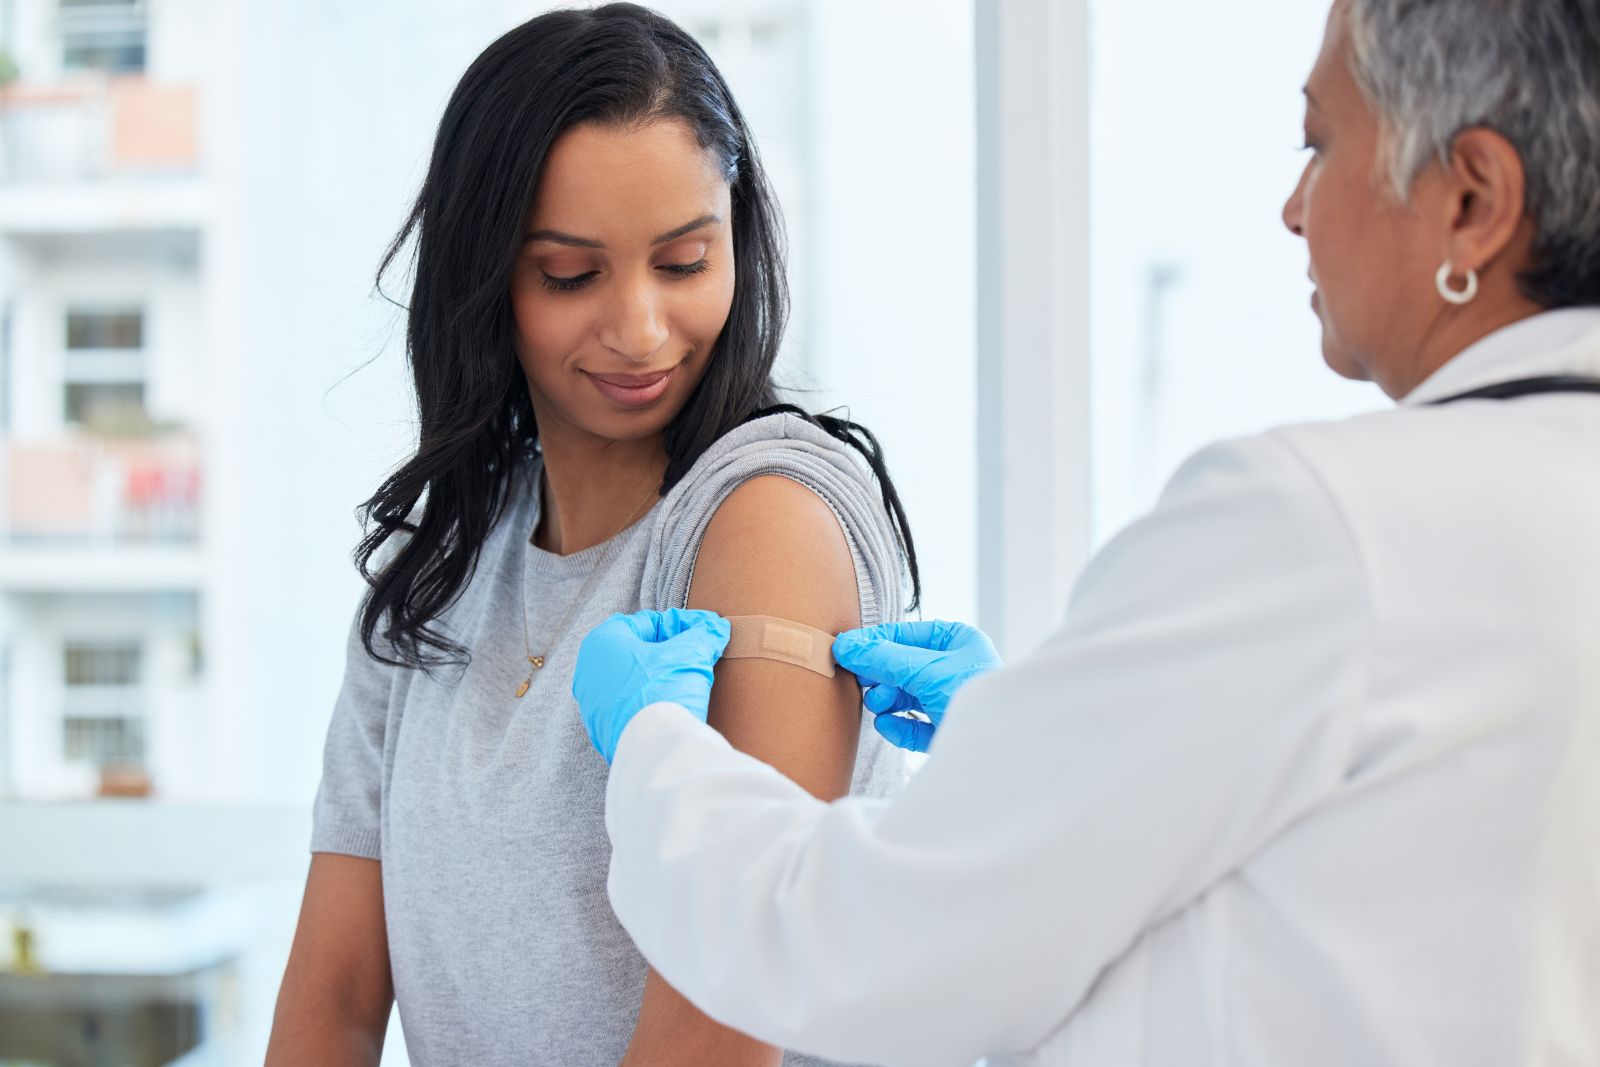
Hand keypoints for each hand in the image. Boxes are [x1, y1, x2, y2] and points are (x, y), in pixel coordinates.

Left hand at [572, 609, 731, 762]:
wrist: (654, 751)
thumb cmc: (663, 692)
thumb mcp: (691, 655)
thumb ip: (704, 636)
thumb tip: (716, 628)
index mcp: (602, 641)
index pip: (648, 622)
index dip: (681, 626)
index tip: (704, 632)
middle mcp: (589, 670)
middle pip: (638, 651)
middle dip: (669, 652)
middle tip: (698, 656)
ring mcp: (592, 703)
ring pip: (633, 680)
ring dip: (659, 677)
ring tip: (688, 682)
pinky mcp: (602, 730)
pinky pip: (630, 706)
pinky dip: (650, 701)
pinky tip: (672, 706)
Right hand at [831, 620, 1001, 751]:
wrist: (1002, 750)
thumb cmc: (975, 697)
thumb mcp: (926, 670)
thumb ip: (884, 658)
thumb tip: (846, 646)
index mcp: (958, 642)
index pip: (905, 635)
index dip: (874, 642)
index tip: (844, 650)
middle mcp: (955, 668)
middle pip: (901, 667)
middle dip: (880, 676)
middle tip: (860, 683)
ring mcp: (950, 700)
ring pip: (905, 696)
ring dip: (886, 701)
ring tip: (877, 705)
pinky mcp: (946, 731)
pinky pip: (914, 725)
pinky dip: (898, 725)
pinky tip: (887, 725)